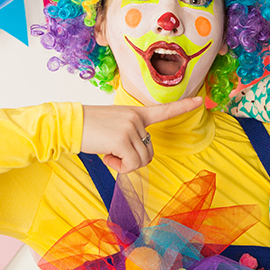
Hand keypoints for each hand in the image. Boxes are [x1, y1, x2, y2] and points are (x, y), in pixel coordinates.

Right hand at [81, 97, 201, 172]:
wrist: (69, 124)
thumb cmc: (89, 129)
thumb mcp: (114, 126)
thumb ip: (130, 135)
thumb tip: (136, 157)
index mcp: (136, 113)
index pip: (164, 110)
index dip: (183, 106)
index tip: (200, 101)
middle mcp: (137, 118)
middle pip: (150, 152)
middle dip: (133, 160)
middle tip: (114, 153)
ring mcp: (131, 127)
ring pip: (142, 160)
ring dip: (125, 164)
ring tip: (109, 152)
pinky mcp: (122, 139)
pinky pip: (131, 165)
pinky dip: (120, 167)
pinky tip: (107, 156)